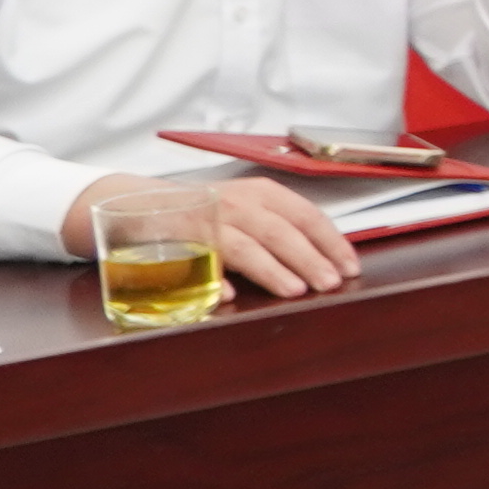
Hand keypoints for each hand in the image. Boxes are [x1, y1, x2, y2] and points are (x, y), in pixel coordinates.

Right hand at [69, 170, 354, 297]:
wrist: (137, 202)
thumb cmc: (204, 210)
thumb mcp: (247, 209)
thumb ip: (280, 228)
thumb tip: (327, 260)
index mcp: (261, 194)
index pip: (306, 215)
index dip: (331, 241)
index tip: (350, 266)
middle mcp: (235, 202)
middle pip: (280, 231)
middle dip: (309, 259)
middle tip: (331, 283)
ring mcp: (205, 220)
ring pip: (245, 245)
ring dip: (271, 269)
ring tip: (295, 289)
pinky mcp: (174, 240)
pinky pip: (198, 260)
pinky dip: (215, 278)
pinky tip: (230, 294)